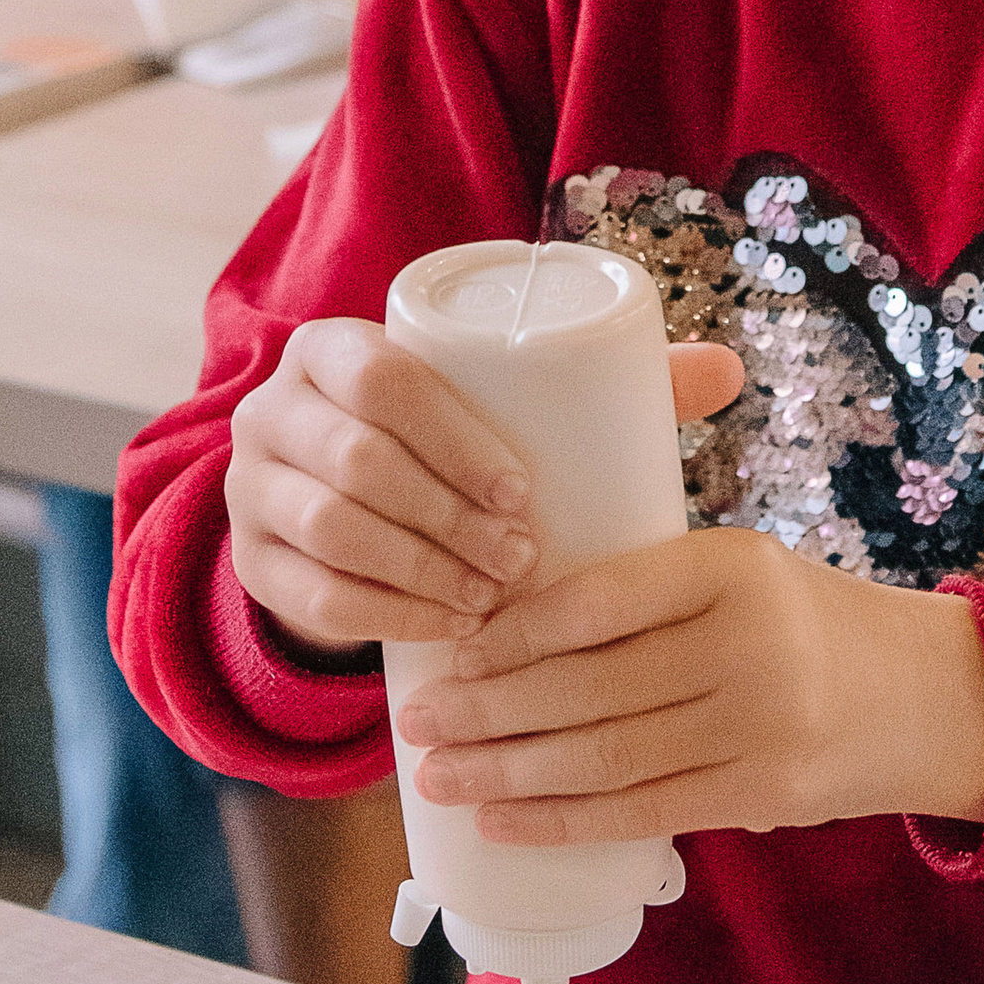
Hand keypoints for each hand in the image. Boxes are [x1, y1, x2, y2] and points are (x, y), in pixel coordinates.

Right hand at [227, 317, 741, 655]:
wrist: (342, 506)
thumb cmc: (453, 445)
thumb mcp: (507, 405)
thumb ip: (610, 380)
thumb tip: (730, 371)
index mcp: (333, 350)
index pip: (382, 377)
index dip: (451, 436)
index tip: (523, 492)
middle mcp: (276, 410)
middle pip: (355, 460)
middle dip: (445, 518)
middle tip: (522, 562)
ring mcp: (253, 490)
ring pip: (331, 531)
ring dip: (419, 572)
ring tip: (494, 600)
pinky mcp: (253, 565)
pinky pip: (309, 598)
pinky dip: (381, 618)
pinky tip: (442, 632)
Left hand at [394, 526, 983, 842]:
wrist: (923, 694)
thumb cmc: (800, 621)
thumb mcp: (739, 570)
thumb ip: (645, 586)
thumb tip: (497, 616)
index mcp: (732, 565)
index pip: (598, 600)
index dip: (512, 632)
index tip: (451, 648)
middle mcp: (750, 644)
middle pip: (590, 686)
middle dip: (489, 709)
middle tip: (418, 721)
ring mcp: (762, 726)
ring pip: (606, 758)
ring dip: (508, 771)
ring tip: (440, 774)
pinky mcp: (765, 795)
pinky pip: (643, 814)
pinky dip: (563, 822)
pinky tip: (503, 820)